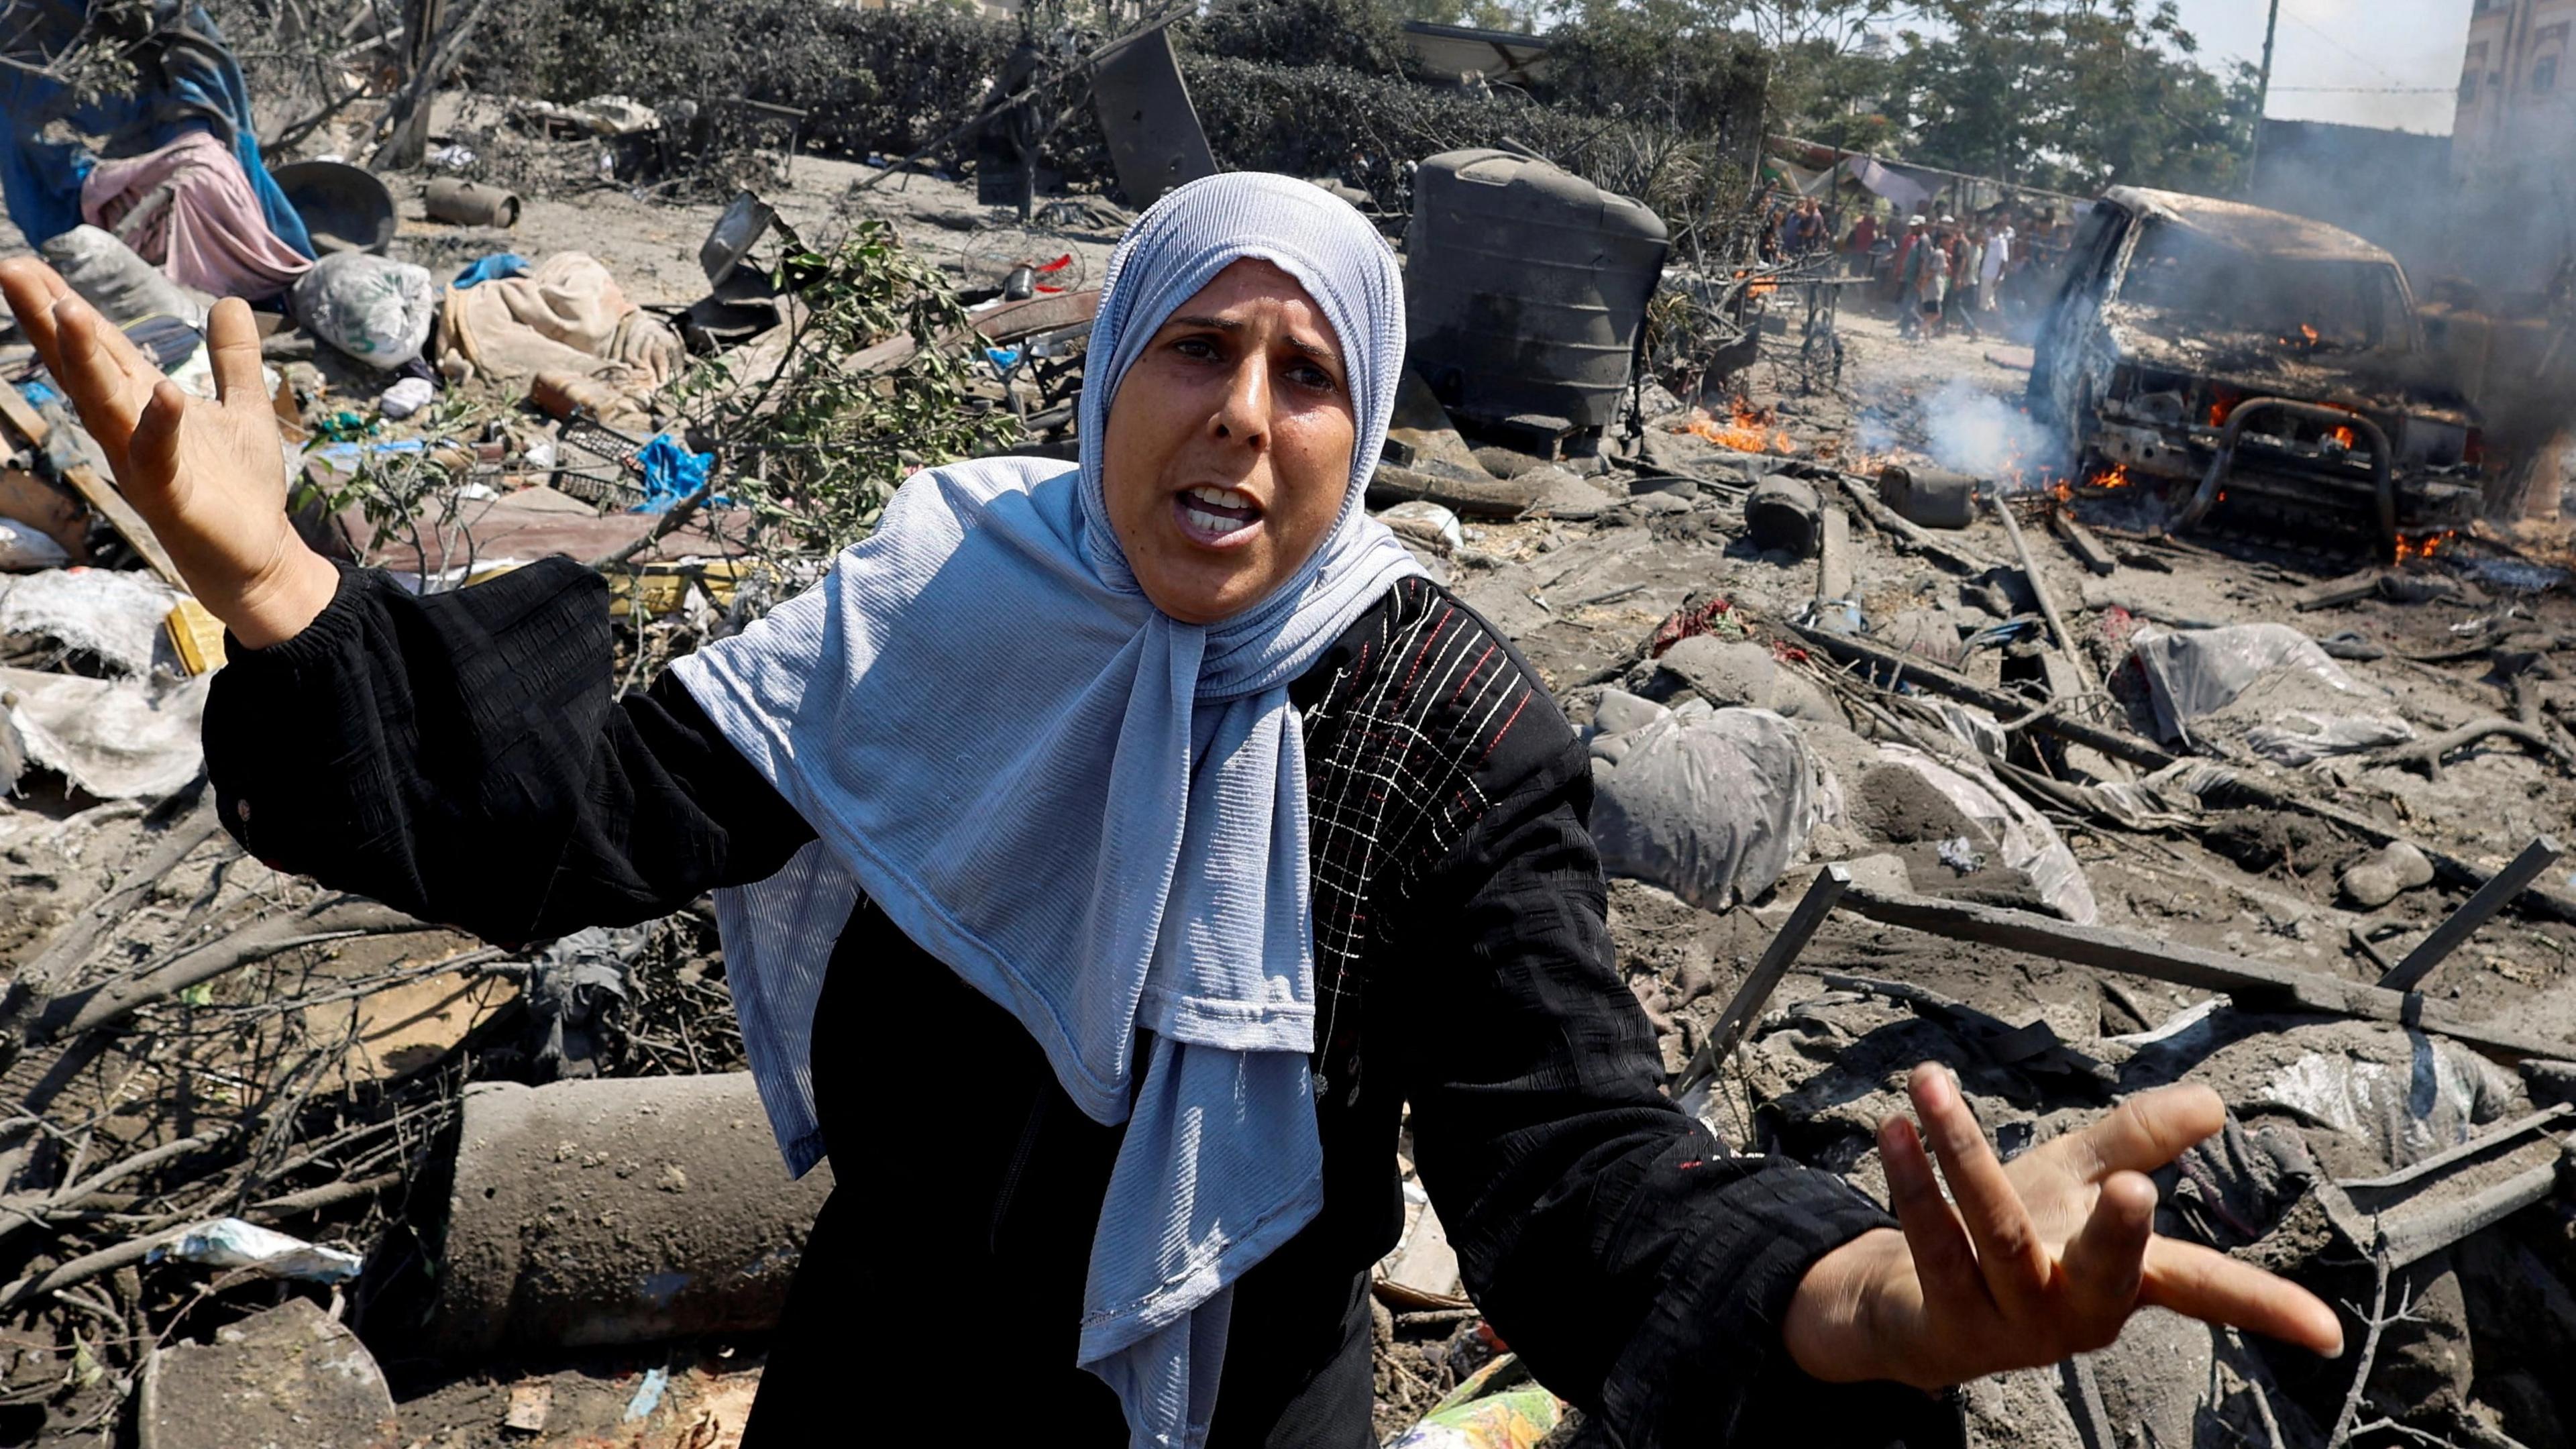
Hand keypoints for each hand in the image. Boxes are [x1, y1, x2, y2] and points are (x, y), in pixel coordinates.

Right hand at [0, 259, 337, 647]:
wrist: (259, 556)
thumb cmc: (240, 486)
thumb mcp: (243, 408)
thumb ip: (233, 359)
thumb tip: (231, 303)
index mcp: (142, 403)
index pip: (98, 347)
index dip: (63, 305)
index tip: (25, 263)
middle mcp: (129, 428)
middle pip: (82, 367)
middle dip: (49, 320)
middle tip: (13, 269)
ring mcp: (142, 463)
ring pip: (106, 405)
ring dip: (87, 359)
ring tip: (69, 309)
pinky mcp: (169, 497)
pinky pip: (158, 456)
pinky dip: (159, 425)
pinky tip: (165, 392)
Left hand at [1783, 1063, 2343, 1389]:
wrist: (1911, 1302)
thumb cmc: (2016, 1237)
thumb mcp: (2078, 1181)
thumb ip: (2139, 1140)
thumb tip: (2214, 1102)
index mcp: (2121, 1279)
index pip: (2205, 1288)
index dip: (2265, 1307)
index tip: (2329, 1334)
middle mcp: (2075, 1309)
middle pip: (2106, 1270)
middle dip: (2119, 1230)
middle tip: (2133, 1186)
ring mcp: (2011, 1322)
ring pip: (1999, 1234)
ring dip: (1962, 1154)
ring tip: (1932, 1086)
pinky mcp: (1947, 1321)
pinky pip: (1933, 1244)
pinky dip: (1913, 1182)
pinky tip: (1895, 1128)